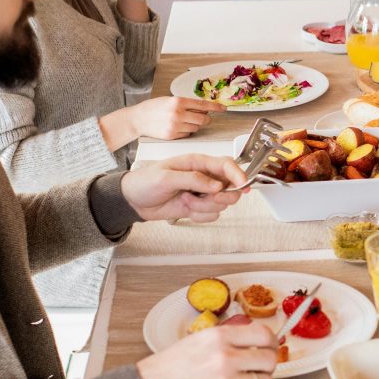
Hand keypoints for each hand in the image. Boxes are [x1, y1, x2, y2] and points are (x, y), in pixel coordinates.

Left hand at [121, 154, 246, 221]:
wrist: (134, 200)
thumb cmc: (145, 182)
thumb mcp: (166, 177)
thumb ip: (193, 179)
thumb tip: (216, 184)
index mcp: (198, 162)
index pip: (227, 165)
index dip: (239, 174)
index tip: (244, 185)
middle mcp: (204, 177)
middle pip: (231, 187)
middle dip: (222, 196)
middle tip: (208, 197)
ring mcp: (203, 193)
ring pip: (221, 204)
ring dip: (204, 206)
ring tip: (185, 200)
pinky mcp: (199, 207)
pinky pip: (212, 215)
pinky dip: (199, 215)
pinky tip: (186, 208)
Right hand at [130, 96, 223, 139]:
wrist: (138, 119)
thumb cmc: (153, 107)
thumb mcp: (169, 100)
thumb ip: (186, 104)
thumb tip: (204, 109)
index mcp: (178, 101)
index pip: (202, 105)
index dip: (215, 107)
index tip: (223, 109)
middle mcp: (177, 114)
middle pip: (203, 120)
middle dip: (206, 119)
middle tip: (204, 117)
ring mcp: (175, 126)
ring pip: (196, 128)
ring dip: (195, 125)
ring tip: (184, 121)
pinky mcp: (172, 135)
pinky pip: (188, 134)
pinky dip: (187, 131)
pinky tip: (178, 127)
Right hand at [136, 320, 277, 378]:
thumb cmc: (170, 367)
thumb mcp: (198, 340)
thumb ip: (227, 339)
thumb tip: (257, 342)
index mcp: (219, 336)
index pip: (263, 334)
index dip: (271, 343)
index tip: (269, 348)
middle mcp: (225, 357)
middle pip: (269, 360)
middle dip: (267, 366)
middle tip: (258, 370)